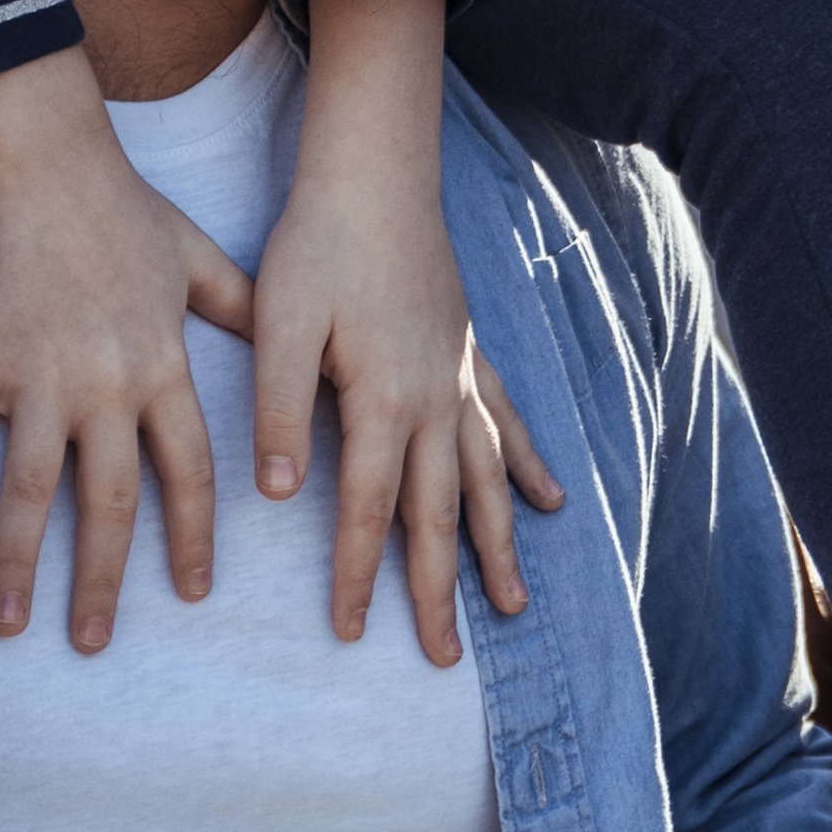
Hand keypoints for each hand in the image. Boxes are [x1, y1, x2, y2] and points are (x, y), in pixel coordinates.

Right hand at [0, 54, 250, 646]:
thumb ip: (241, 310)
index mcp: (161, 368)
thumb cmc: (125, 207)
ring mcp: (36, 378)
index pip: (187, 472)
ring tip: (8, 624)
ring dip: (16, 562)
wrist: (45, 158)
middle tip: (94, 643)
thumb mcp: (201, 259)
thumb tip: (287, 345)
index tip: (194, 592)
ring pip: (27, 490)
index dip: (193, 536)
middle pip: (107, 503)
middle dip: (102, 580)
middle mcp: (103, 387)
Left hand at [246, 0, 563, 663]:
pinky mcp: (470, 352)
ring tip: (513, 608)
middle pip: (440, 516)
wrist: (377, 171)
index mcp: (383, 401)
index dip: (357, 574)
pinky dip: (529, 467)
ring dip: (498, 547)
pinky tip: (551, 503)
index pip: (367, 510)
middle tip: (442, 659)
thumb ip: (281, 408)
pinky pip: (507, 424)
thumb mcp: (281, 321)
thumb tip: (282, 495)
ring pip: (486, 482)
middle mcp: (435, 402)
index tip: (351, 634)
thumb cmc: (318, 242)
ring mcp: (462, 378)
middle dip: (440, 591)